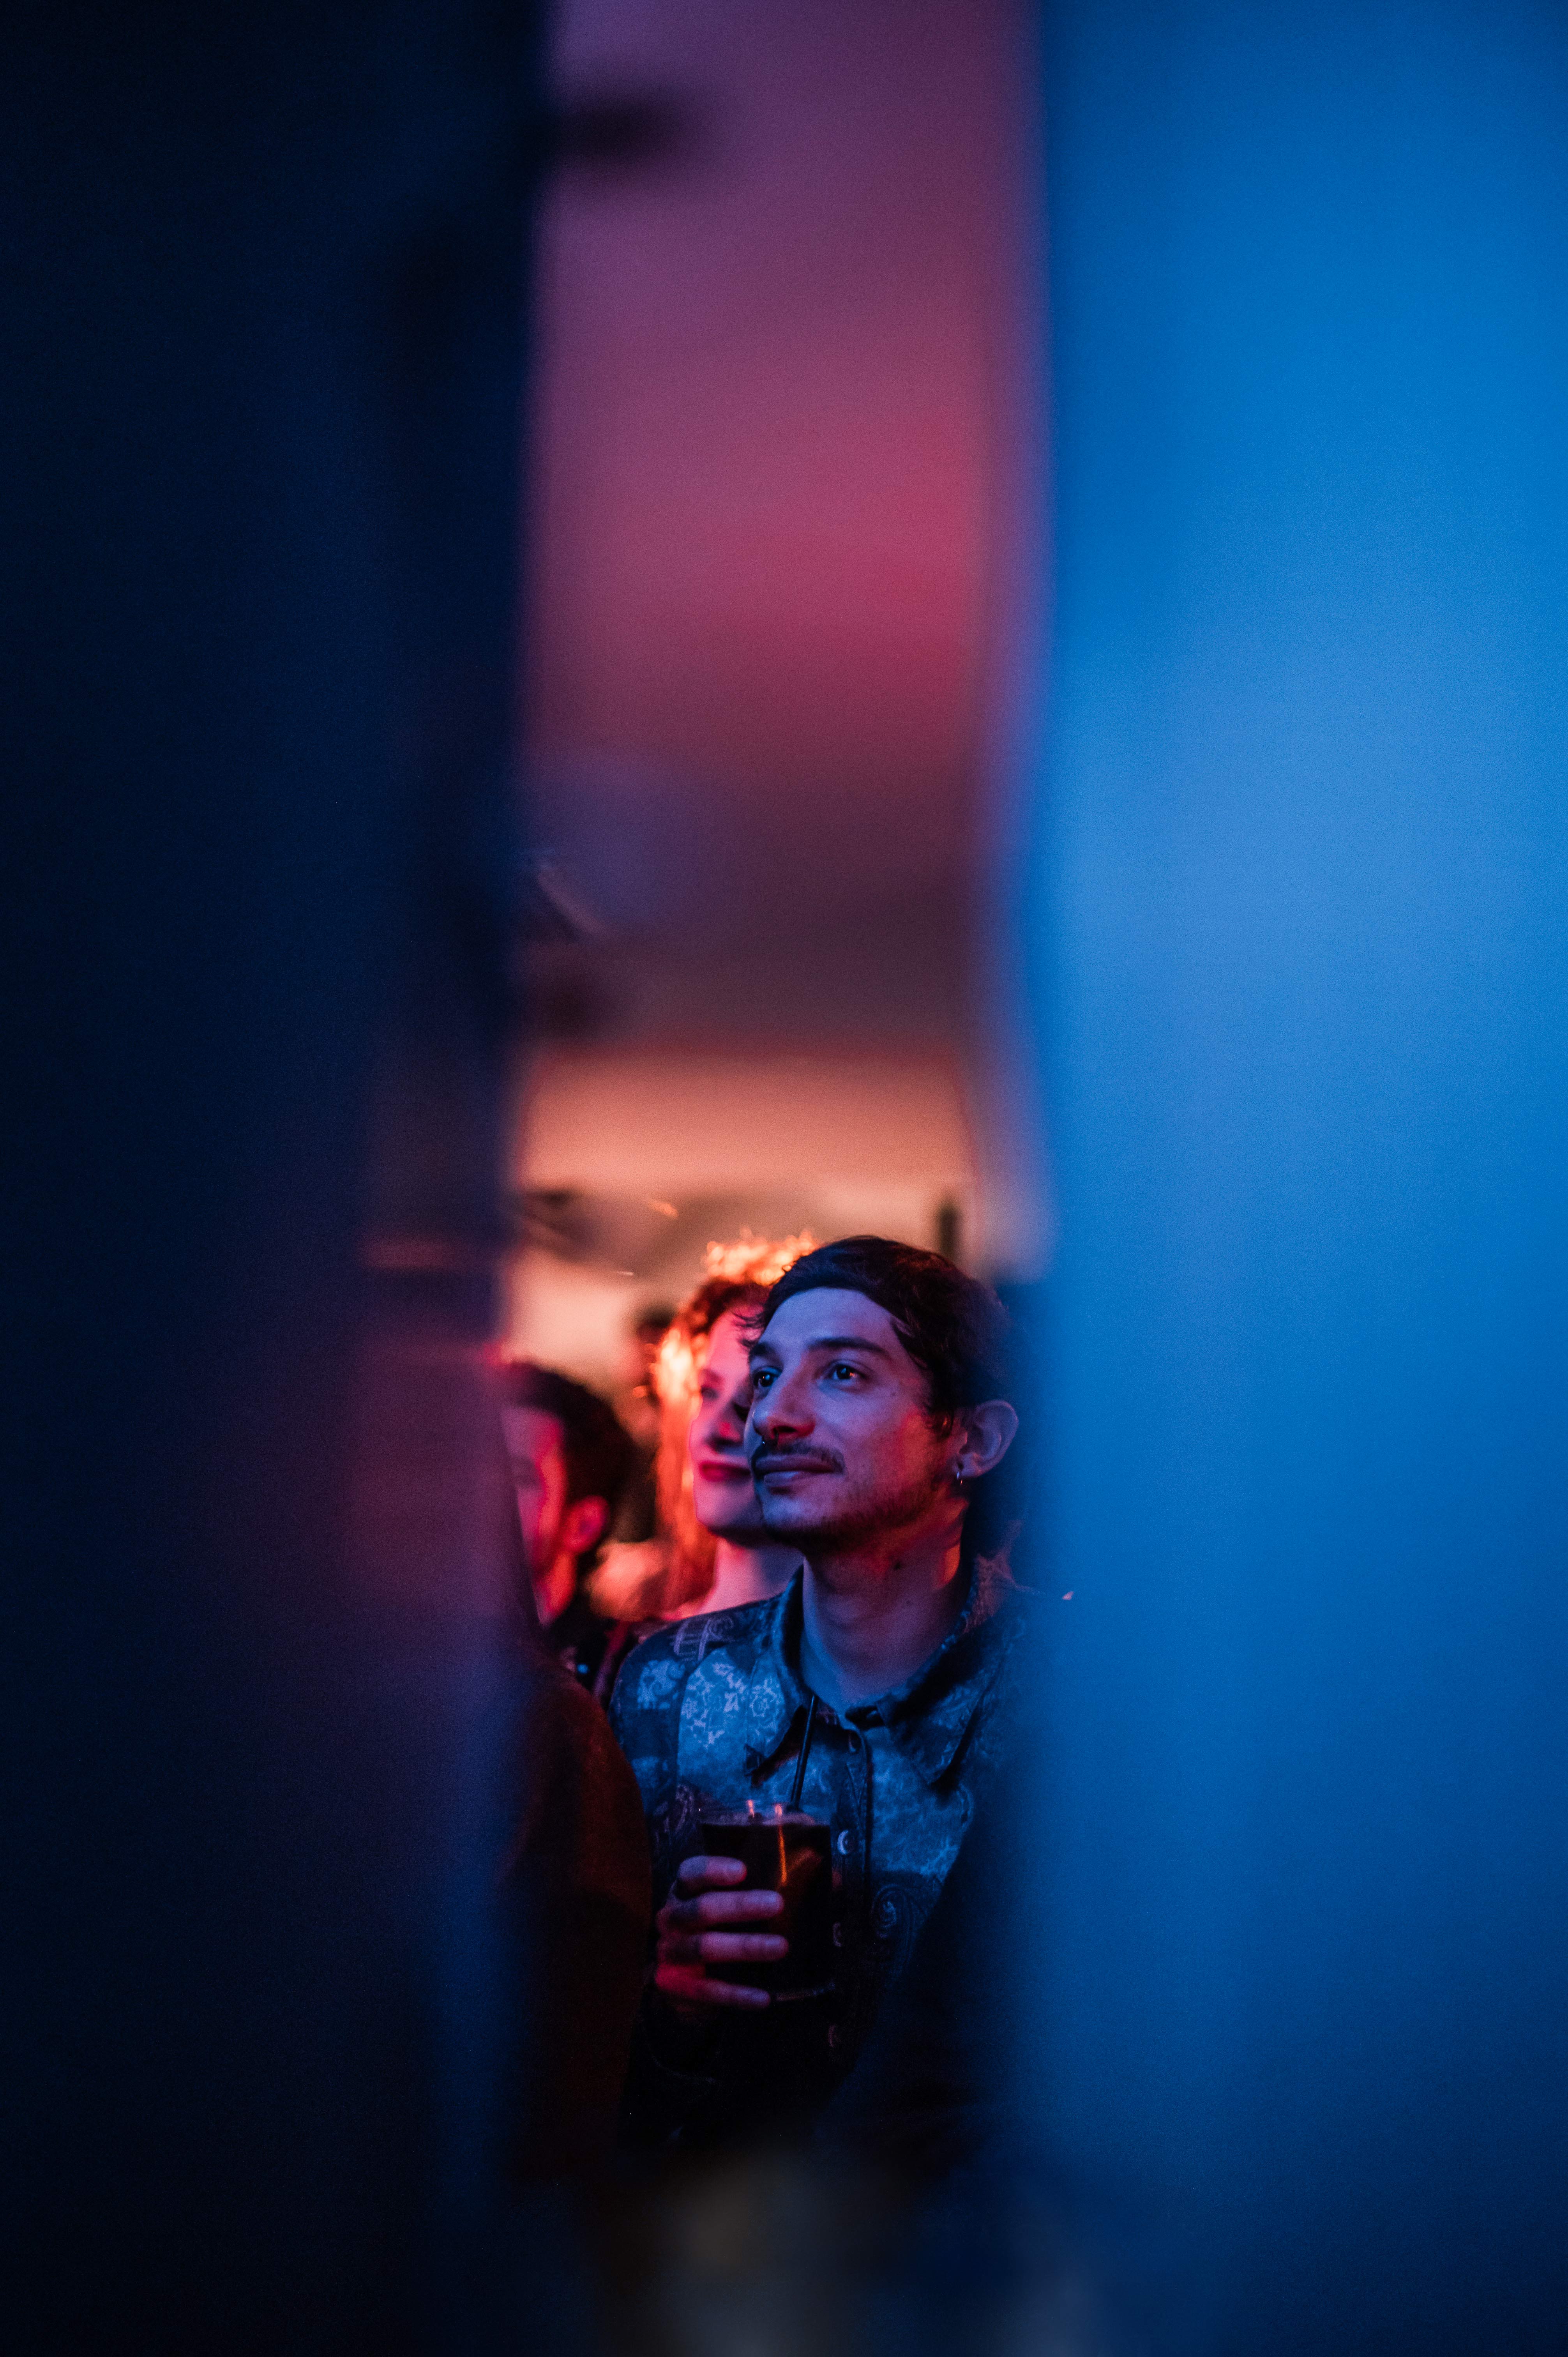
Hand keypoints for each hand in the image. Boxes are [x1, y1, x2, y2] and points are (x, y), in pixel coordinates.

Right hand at [653, 1854, 785, 2011]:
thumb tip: (817, 1876)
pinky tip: (764, 1997)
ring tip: (781, 1947)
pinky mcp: (674, 1986)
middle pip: (702, 1909)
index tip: (743, 1871)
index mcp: (681, 1892)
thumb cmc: (710, 1930)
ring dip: (745, 1947)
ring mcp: (670, 1952)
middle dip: (740, 1906)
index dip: (713, 1871)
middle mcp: (671, 1918)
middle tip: (778, 1904)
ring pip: (705, 1948)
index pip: (691, 1874)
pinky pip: (707, 1990)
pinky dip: (737, 1994)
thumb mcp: (721, 1905)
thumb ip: (752, 1891)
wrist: (678, 1979)